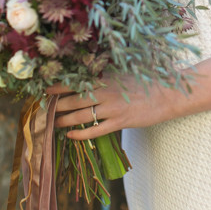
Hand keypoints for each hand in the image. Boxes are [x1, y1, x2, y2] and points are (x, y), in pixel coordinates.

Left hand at [47, 75, 173, 140]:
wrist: (168, 94)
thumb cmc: (147, 81)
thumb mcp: (125, 73)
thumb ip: (107, 75)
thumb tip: (88, 77)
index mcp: (107, 77)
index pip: (76, 81)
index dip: (58, 86)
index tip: (44, 90)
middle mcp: (106, 91)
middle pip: (73, 99)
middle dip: (56, 105)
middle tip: (42, 109)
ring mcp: (112, 107)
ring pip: (80, 115)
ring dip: (63, 120)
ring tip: (52, 123)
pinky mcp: (120, 122)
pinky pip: (95, 130)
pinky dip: (80, 134)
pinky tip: (70, 136)